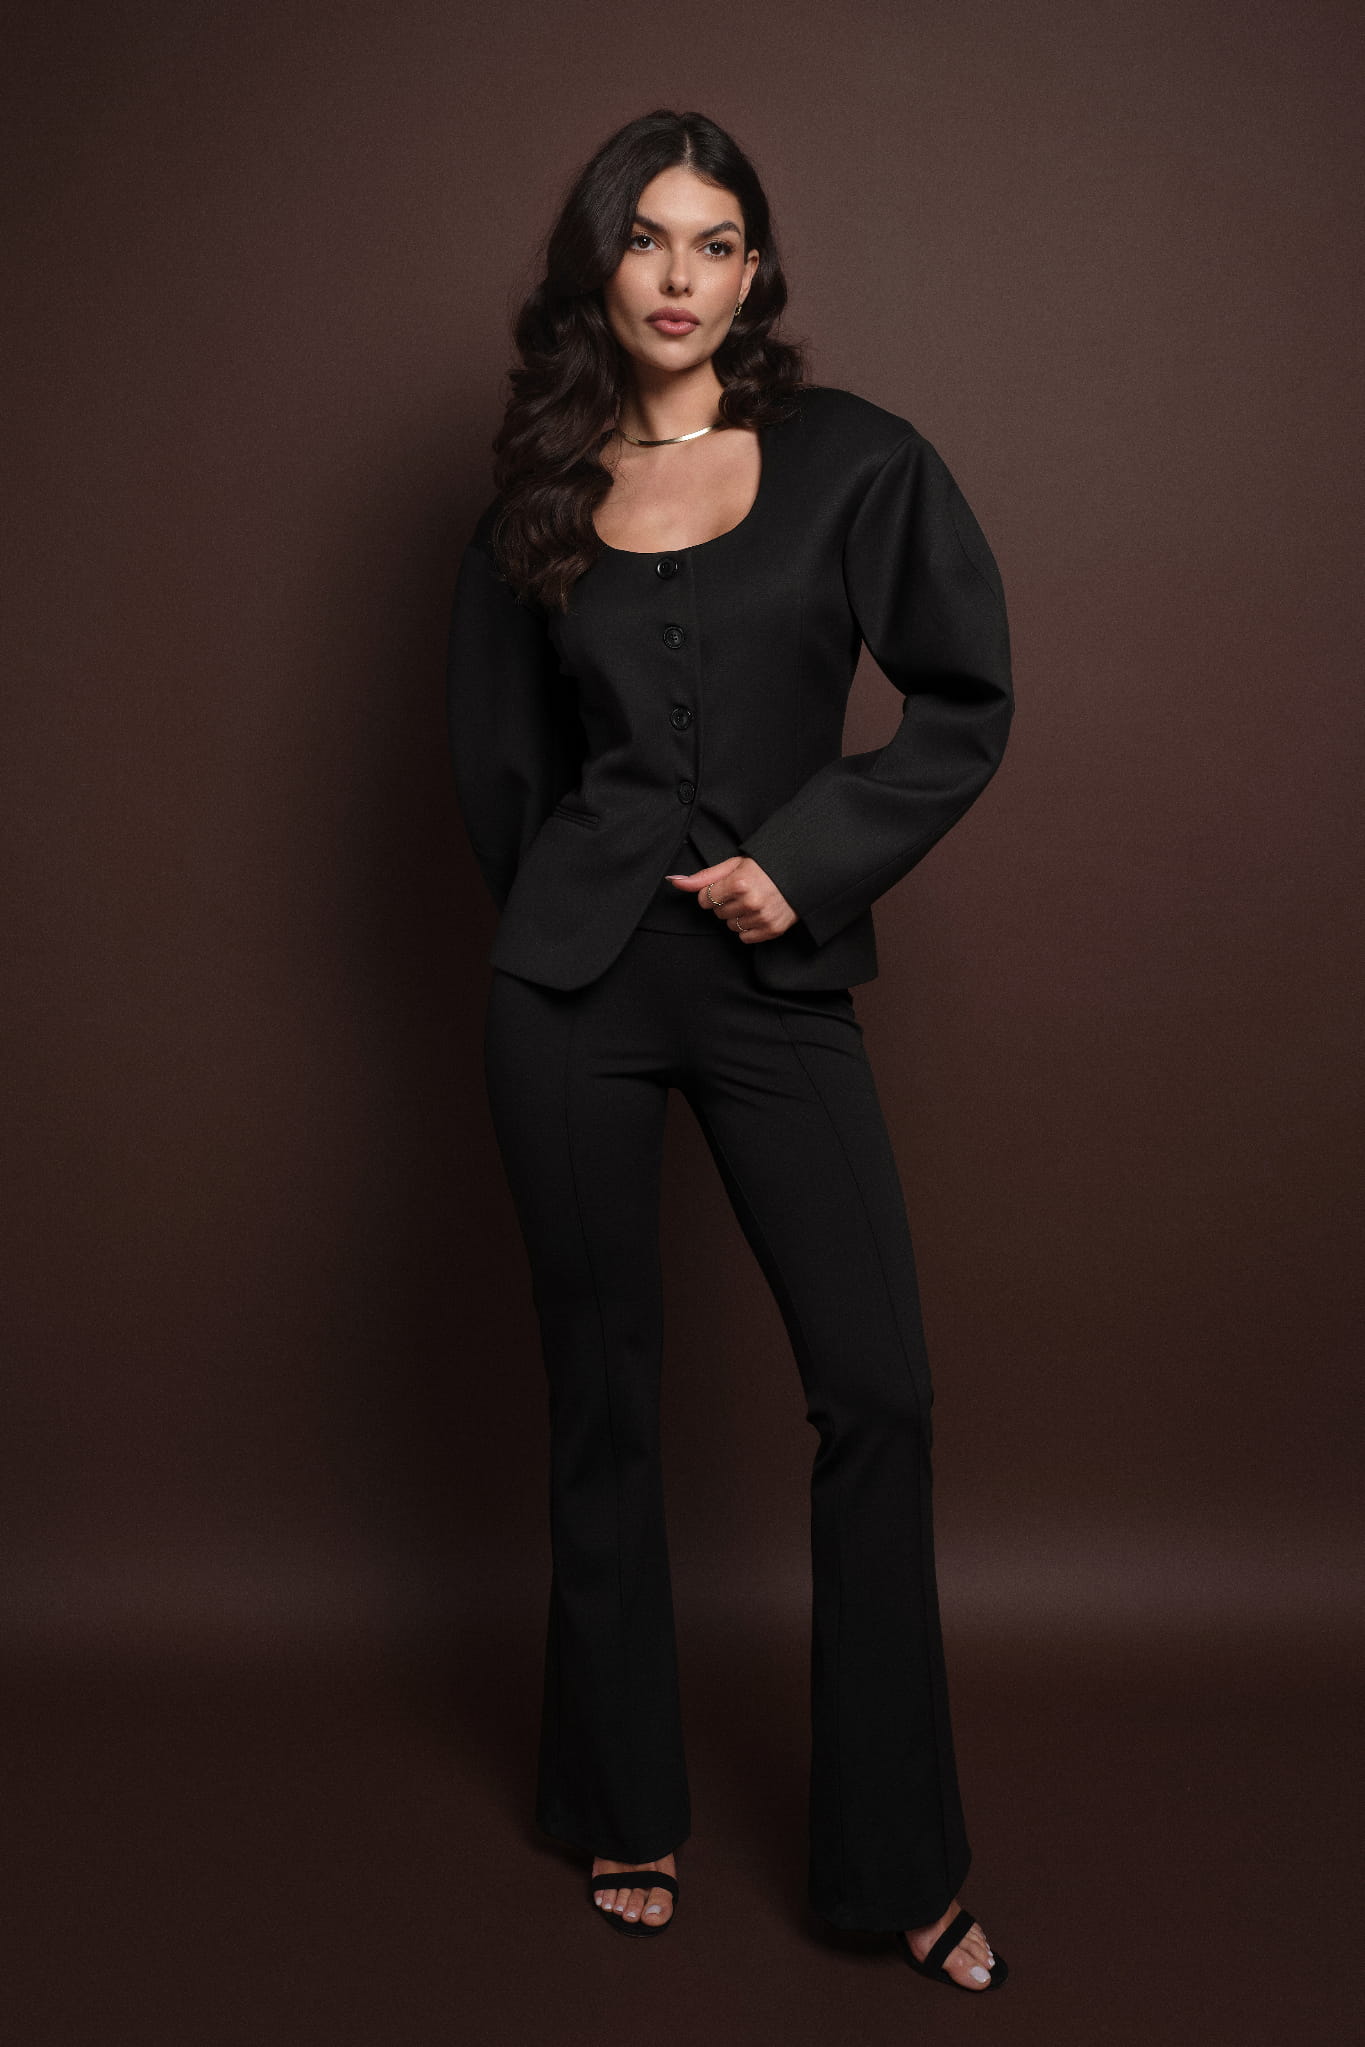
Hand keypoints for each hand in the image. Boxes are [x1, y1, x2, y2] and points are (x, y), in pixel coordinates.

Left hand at [662, 856, 797, 942]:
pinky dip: (749, 928)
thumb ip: (703, 877)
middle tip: (744, 892)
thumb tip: (673, 881)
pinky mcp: (772, 930)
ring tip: (753, 902)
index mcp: (739, 883)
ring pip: (730, 926)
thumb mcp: (733, 866)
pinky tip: (758, 914)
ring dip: (737, 916)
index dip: (713, 892)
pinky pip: (745, 938)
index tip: (727, 886)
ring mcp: (762, 918)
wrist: (800, 875)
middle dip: (726, 903)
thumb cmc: (764, 868)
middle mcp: (751, 902)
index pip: (705, 899)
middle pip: (718, 913)